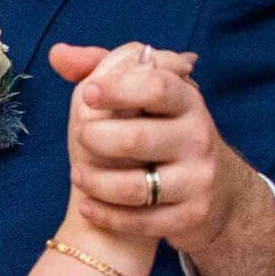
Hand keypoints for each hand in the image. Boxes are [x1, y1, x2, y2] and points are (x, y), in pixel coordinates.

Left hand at [50, 41, 193, 275]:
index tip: (88, 94)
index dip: (117, 88)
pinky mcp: (191, 217)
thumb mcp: (146, 96)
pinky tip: (88, 204)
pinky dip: (105, 214)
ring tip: (77, 174)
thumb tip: (58, 55)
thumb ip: (105, 68)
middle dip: (97, 139)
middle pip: (137, 138)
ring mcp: (197, 179)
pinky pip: (139, 221)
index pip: (156, 86)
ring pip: (134, 187)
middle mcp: (198, 137)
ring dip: (95, 182)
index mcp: (186, 100)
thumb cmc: (165, 133)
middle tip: (81, 138)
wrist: (216, 192)